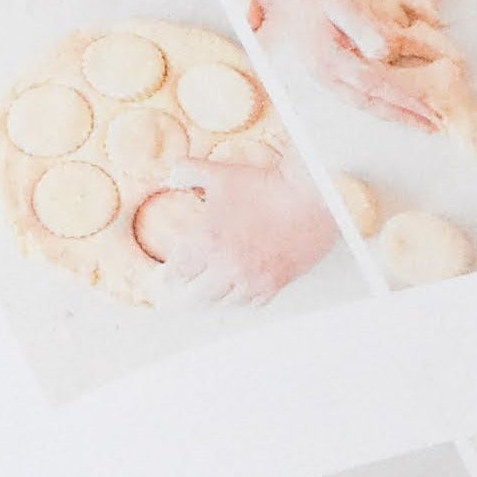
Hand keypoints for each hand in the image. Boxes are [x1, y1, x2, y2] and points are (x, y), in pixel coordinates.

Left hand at [145, 159, 338, 308]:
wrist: (310, 196)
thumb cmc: (266, 186)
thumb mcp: (221, 174)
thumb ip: (189, 172)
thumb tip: (171, 174)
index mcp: (207, 241)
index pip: (177, 271)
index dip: (169, 275)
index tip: (167, 276)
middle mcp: (227, 266)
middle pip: (195, 296)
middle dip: (185, 295)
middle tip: (178, 297)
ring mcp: (252, 279)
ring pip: (223, 303)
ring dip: (214, 298)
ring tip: (208, 293)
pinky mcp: (274, 284)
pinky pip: (251, 304)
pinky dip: (243, 299)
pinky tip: (239, 291)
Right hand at [259, 0, 439, 128]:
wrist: (293, 5)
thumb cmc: (318, 3)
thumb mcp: (341, 6)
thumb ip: (361, 28)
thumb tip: (384, 52)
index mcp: (332, 61)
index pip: (374, 85)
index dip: (402, 99)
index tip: (428, 108)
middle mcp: (329, 79)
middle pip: (372, 104)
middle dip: (403, 116)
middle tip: (433, 126)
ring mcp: (329, 84)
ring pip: (366, 106)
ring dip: (394, 116)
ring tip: (421, 123)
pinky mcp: (332, 83)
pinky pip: (360, 100)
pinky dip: (382, 108)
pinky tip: (397, 111)